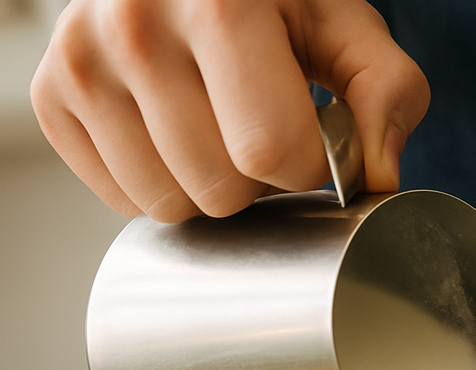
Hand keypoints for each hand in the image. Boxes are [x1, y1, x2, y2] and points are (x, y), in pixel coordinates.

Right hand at [31, 0, 429, 221]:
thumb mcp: (341, 24)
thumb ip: (384, 92)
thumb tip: (378, 175)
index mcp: (217, 0)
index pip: (271, 152)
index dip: (306, 167)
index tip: (308, 136)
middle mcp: (133, 23)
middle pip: (219, 189)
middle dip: (258, 181)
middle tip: (257, 129)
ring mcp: (82, 60)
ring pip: (169, 205)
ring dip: (208, 187)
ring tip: (216, 129)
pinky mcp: (53, 95)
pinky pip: (123, 199)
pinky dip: (159, 183)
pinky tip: (173, 134)